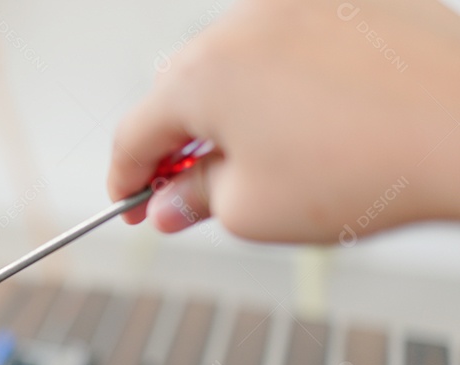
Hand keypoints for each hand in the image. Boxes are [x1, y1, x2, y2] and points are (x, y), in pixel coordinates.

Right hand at [108, 0, 459, 243]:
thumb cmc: (371, 166)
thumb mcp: (253, 210)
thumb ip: (194, 203)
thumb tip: (172, 204)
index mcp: (202, 75)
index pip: (134, 132)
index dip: (126, 178)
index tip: (132, 202)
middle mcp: (239, 26)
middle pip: (181, 92)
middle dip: (180, 145)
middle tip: (194, 191)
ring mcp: (292, 7)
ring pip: (234, 65)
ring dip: (232, 111)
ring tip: (269, 160)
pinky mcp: (340, 4)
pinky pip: (288, 46)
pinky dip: (283, 84)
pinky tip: (311, 125)